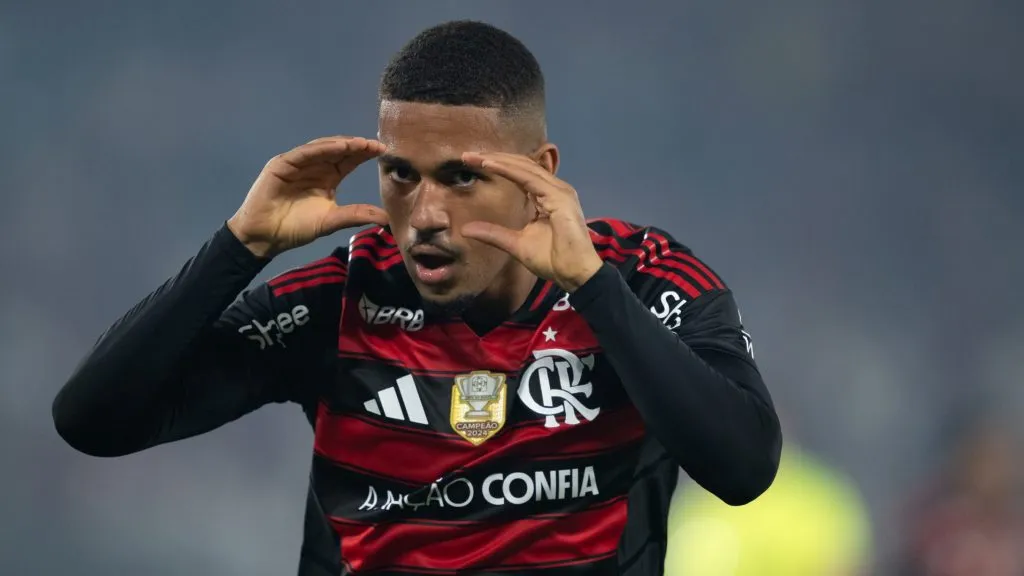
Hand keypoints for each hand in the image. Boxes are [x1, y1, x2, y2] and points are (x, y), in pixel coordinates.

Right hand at [227, 136, 388, 257]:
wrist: (266, 236)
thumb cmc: (296, 228)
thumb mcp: (331, 221)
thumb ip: (356, 215)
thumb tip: (386, 219)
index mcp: (327, 178)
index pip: (349, 161)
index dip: (365, 154)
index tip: (383, 151)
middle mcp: (314, 167)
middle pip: (339, 151)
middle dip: (357, 146)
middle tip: (375, 145)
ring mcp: (298, 163)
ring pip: (323, 148)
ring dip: (342, 144)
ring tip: (360, 144)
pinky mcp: (282, 164)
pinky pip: (304, 153)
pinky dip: (321, 149)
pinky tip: (338, 147)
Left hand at [460, 152, 602, 291]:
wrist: (574, 274)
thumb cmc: (552, 260)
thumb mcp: (515, 244)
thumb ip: (493, 233)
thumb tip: (465, 229)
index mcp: (546, 196)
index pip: (520, 173)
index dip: (498, 165)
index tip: (472, 162)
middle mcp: (554, 188)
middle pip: (521, 164)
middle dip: (495, 157)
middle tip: (467, 155)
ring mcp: (559, 191)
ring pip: (524, 167)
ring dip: (498, 160)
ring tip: (475, 157)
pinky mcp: (559, 197)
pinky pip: (529, 178)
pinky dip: (508, 170)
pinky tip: (489, 165)